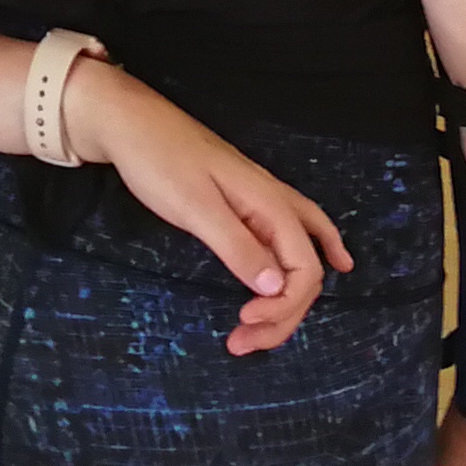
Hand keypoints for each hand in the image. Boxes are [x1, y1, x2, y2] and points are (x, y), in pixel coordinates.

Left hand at [62, 61, 351, 354]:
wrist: (130, 122)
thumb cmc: (159, 162)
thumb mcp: (195, 208)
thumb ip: (238, 248)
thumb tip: (278, 289)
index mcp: (269, 204)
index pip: (304, 269)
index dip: (284, 306)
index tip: (245, 323)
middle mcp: (276, 202)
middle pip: (306, 268)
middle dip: (283, 313)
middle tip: (242, 343)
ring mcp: (263, 201)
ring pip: (301, 255)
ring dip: (288, 299)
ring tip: (260, 331)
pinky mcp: (246, 203)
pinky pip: (293, 235)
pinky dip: (312, 255)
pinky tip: (335, 262)